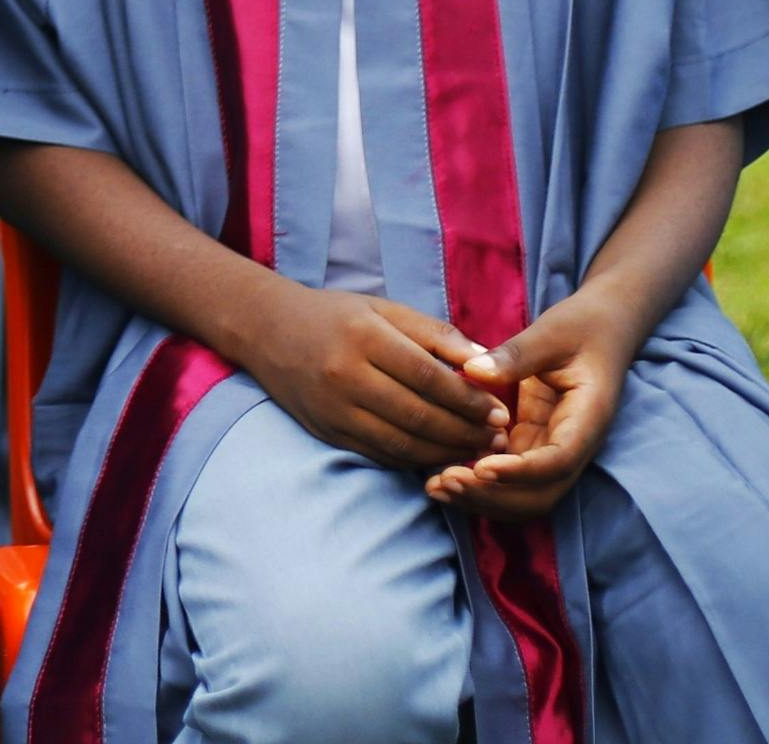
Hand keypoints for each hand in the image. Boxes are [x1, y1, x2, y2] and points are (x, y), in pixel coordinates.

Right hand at [235, 282, 505, 472]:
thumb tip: (484, 361)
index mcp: (364, 336)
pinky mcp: (328, 432)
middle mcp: (345, 375)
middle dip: (465, 432)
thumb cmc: (335, 315)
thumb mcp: (384, 309)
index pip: (427, 376)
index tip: (500, 411)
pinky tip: (441, 456)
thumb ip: (435, 334)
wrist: (267, 330)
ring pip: (401, 443)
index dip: (468, 400)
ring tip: (478, 451)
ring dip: (446, 452)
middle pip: (418, 415)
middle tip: (499, 440)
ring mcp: (334, 409)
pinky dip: (416, 459)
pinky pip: (381, 454)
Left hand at [425, 301, 626, 517]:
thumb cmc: (582, 327)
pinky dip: (479, 483)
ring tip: (436, 486)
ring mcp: (551, 448)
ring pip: (522, 494)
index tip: (481, 467)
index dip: (520, 472)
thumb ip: (516, 355)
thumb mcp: (551, 333)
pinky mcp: (531, 442)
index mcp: (587, 420)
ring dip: (483, 498)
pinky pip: (508, 476)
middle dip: (494, 496)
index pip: (558, 461)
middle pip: (540, 494)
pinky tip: (441, 477)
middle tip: (446, 480)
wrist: (602, 328)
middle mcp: (572, 445)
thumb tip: (473, 371)